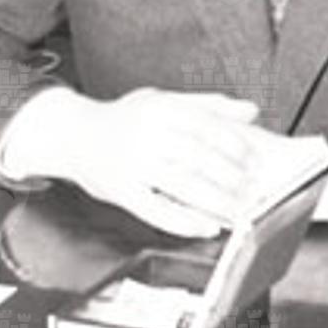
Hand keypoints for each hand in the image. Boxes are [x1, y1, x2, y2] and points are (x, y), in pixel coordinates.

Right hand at [0, 86, 265, 237]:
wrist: (73, 136)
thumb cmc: (124, 119)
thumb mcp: (162, 101)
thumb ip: (207, 105)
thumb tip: (250, 111)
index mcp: (159, 108)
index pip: (205, 125)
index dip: (233, 144)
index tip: (254, 159)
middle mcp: (145, 134)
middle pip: (197, 157)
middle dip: (229, 176)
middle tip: (252, 190)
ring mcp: (132, 165)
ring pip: (182, 185)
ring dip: (215, 201)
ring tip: (238, 210)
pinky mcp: (122, 192)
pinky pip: (158, 211)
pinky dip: (186, 222)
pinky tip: (206, 226)